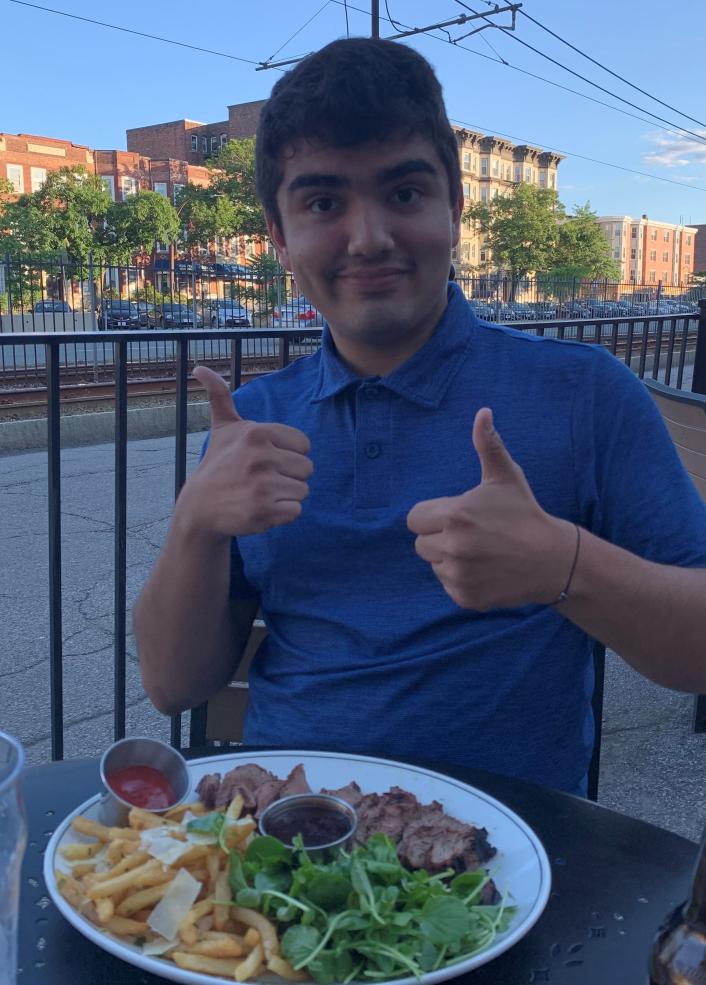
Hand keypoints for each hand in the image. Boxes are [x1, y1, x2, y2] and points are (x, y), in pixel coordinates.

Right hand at [178, 365, 312, 537]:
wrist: (200, 507)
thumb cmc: (219, 464)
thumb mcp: (223, 427)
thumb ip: (220, 396)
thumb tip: (200, 367)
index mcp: (257, 433)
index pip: (304, 445)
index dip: (289, 455)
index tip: (266, 460)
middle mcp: (260, 457)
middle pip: (307, 469)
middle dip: (289, 476)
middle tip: (262, 479)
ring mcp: (262, 485)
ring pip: (303, 491)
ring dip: (286, 496)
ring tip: (261, 494)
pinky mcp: (263, 512)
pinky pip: (296, 512)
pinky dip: (282, 515)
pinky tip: (261, 509)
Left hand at [407, 408, 575, 609]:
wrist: (553, 560)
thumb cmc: (524, 513)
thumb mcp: (506, 476)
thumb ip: (488, 444)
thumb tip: (482, 412)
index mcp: (455, 515)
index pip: (414, 519)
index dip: (433, 516)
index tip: (457, 517)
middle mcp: (453, 547)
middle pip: (421, 543)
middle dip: (440, 537)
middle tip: (473, 534)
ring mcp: (458, 575)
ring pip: (434, 564)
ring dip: (450, 559)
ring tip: (481, 552)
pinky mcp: (464, 597)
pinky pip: (447, 584)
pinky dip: (461, 580)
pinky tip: (486, 570)